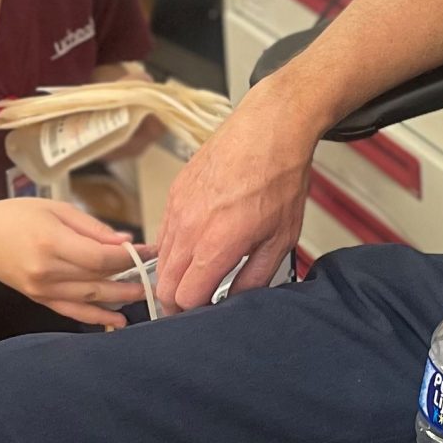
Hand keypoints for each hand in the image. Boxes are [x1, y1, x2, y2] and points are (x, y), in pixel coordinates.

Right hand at [0, 197, 144, 329]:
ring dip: (121, 298)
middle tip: (155, 273)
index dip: (129, 256)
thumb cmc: (16, 216)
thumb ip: (91, 227)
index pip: (100, 258)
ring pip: (90, 298)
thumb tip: (125, 240)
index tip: (149, 250)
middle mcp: (47, 270)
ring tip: (145, 293)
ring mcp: (42, 289)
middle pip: (98, 279)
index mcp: (51, 242)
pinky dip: (97, 317)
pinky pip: (73, 311)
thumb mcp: (55, 209)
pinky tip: (120, 321)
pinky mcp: (40, 300)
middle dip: (131, 276)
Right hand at [155, 80, 321, 310]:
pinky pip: (163, 233)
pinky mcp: (174, 193)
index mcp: (215, 244)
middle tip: (198, 304)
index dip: (196, 313)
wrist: (268, 129)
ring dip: (174, 275)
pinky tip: (195, 246)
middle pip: (164, 285)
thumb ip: (255, 278)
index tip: (208, 314)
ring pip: (161, 260)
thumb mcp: (281, 239)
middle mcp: (188, 229)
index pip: (185, 299)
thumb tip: (236, 301)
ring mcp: (176, 209)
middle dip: (178, 302)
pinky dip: (173, 248)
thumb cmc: (279, 178)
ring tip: (198, 277)